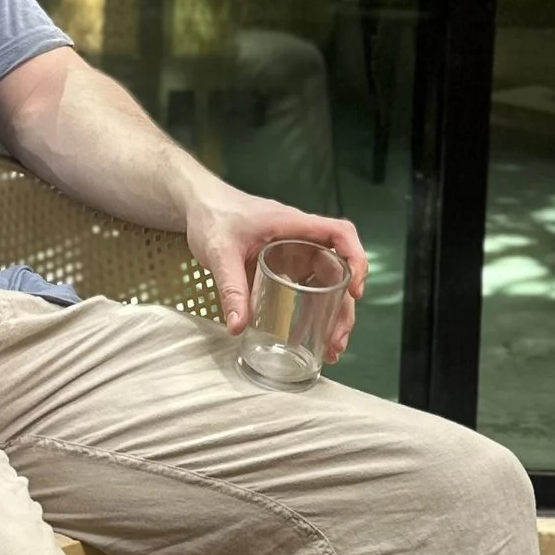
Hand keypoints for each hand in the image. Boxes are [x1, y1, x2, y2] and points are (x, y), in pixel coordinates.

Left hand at [185, 188, 367, 357]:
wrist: (199, 207)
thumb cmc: (213, 217)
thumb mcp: (220, 253)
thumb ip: (230, 289)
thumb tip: (238, 327)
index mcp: (292, 225)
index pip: (339, 233)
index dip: (355, 258)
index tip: (355, 289)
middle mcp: (300, 238)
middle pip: (338, 269)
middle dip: (344, 305)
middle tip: (336, 339)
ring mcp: (295, 252)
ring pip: (327, 281)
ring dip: (333, 312)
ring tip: (331, 347)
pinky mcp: (285, 264)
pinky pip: (308, 286)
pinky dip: (315, 310)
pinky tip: (313, 334)